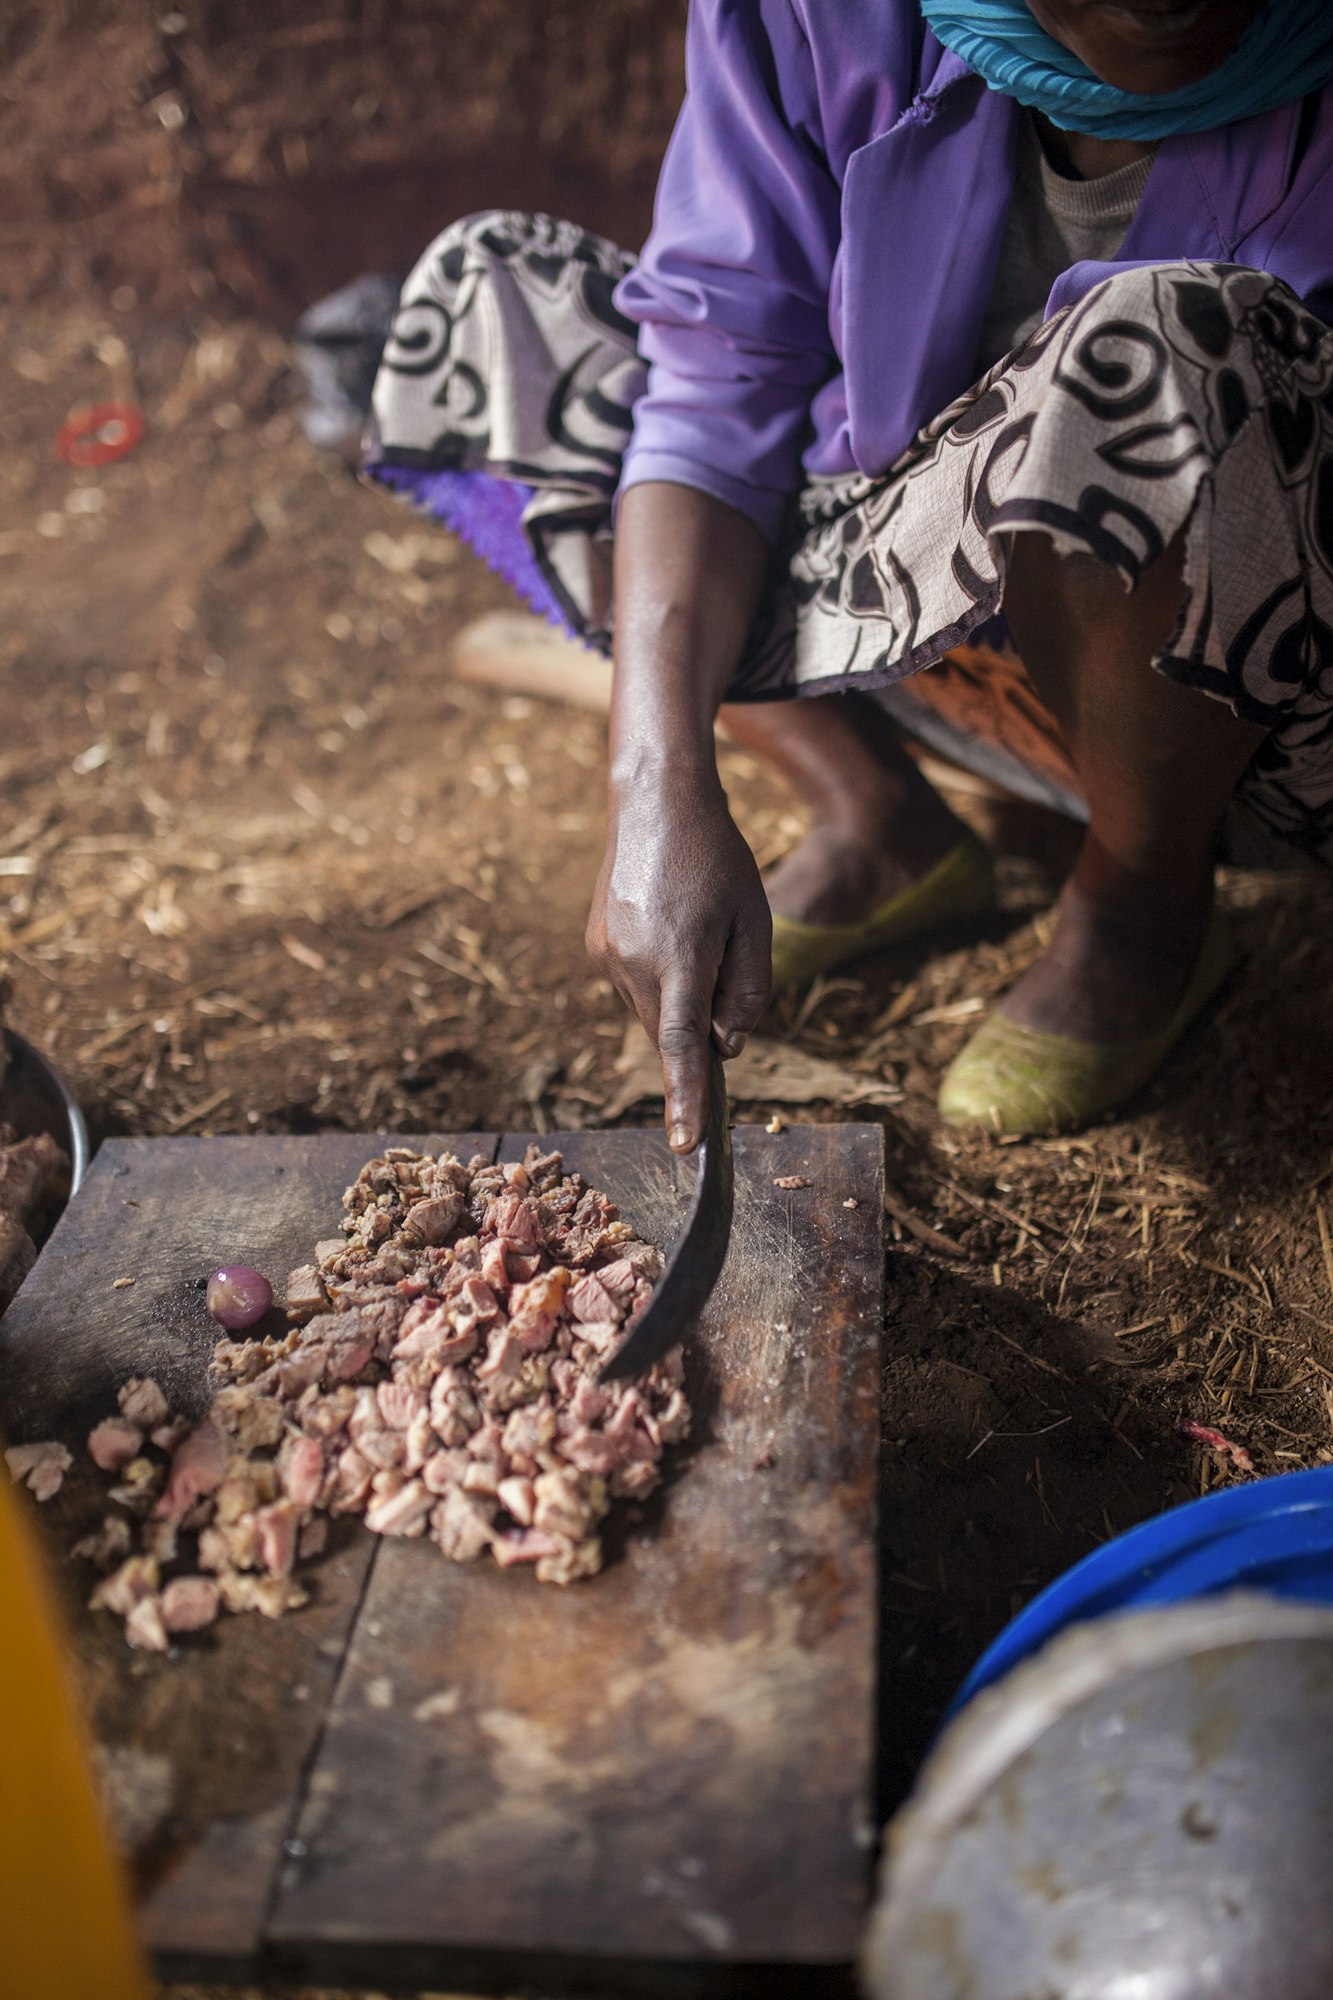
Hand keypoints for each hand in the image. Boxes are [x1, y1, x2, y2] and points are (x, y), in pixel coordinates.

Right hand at [588, 772, 770, 1151]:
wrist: (654, 802)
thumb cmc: (717, 858)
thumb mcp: (754, 919)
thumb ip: (749, 988)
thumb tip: (726, 1044)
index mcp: (680, 956)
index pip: (682, 1045)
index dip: (686, 1098)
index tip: (685, 1146)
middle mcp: (632, 963)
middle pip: (672, 1032)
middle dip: (700, 1024)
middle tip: (724, 961)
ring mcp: (606, 956)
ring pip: (652, 1013)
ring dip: (679, 997)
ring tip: (693, 931)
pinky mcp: (595, 947)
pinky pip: (635, 988)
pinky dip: (658, 979)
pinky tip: (669, 929)